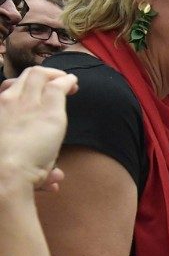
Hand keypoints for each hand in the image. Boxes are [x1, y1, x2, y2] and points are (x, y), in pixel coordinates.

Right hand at [0, 67, 77, 192]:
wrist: (4, 173)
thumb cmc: (6, 172)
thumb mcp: (13, 158)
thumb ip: (36, 166)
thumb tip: (56, 180)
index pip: (8, 88)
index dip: (23, 88)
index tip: (36, 96)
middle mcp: (8, 101)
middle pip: (24, 76)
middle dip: (43, 76)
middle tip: (58, 84)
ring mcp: (28, 103)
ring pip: (39, 75)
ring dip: (56, 75)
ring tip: (69, 83)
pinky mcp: (49, 109)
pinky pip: (59, 86)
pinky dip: (68, 82)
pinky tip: (74, 84)